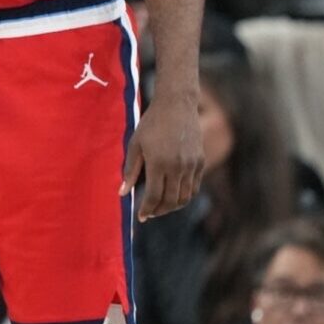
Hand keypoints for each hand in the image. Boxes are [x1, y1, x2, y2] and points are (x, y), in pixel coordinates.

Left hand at [121, 92, 202, 220]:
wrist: (177, 106)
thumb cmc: (151, 124)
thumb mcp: (135, 145)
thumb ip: (130, 171)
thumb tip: (122, 193)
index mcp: (159, 163)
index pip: (154, 196)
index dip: (147, 209)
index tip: (141, 217)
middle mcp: (178, 167)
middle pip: (171, 201)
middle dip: (159, 211)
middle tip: (150, 213)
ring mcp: (192, 165)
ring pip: (185, 197)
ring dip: (172, 206)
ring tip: (161, 206)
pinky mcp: (201, 162)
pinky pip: (194, 187)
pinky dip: (184, 195)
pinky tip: (173, 194)